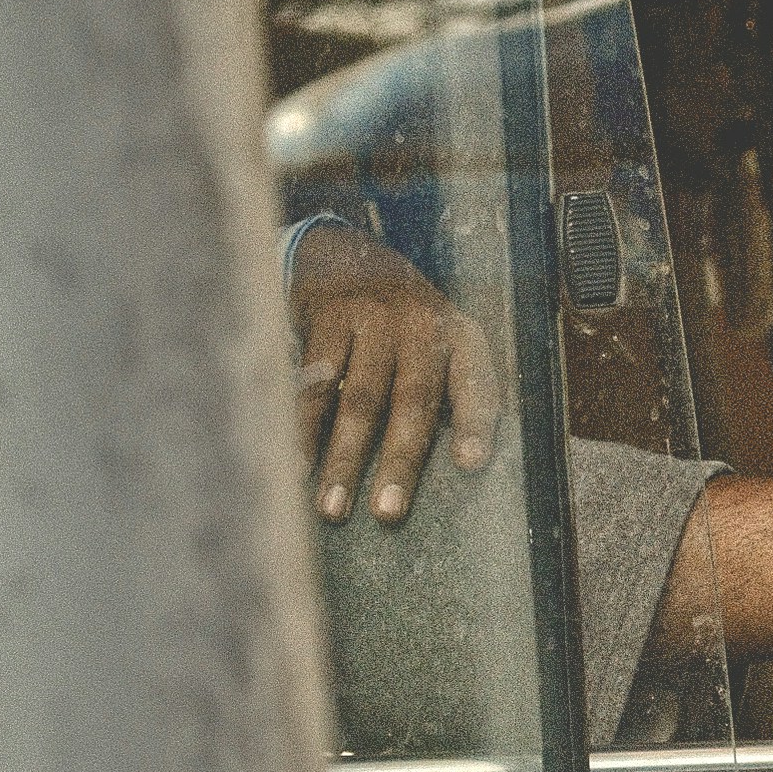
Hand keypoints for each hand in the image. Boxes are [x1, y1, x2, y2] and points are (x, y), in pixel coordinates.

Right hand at [289, 220, 500, 522]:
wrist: (347, 257)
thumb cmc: (403, 328)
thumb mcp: (441, 344)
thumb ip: (452, 394)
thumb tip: (458, 472)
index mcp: (460, 337)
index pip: (476, 383)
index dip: (474, 424)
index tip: (472, 465)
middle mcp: (421, 324)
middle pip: (412, 400)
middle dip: (399, 462)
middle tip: (388, 514)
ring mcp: (372, 318)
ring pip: (359, 399)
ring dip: (343, 459)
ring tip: (332, 509)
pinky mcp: (328, 318)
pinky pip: (314, 384)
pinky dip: (303, 430)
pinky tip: (296, 467)